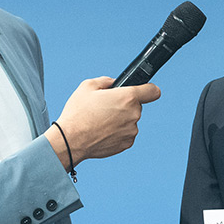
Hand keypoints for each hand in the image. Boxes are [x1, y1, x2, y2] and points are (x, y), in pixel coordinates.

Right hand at [46, 77, 161, 165]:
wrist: (71, 140)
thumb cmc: (78, 113)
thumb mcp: (88, 86)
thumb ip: (106, 81)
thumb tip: (114, 83)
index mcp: (127, 97)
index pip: (152, 91)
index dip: (148, 89)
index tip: (145, 91)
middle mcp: (133, 114)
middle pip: (136, 106)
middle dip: (124, 105)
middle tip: (106, 108)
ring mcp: (131, 130)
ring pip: (130, 121)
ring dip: (120, 120)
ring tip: (100, 121)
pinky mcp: (127, 143)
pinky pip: (126, 134)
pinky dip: (117, 132)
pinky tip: (102, 131)